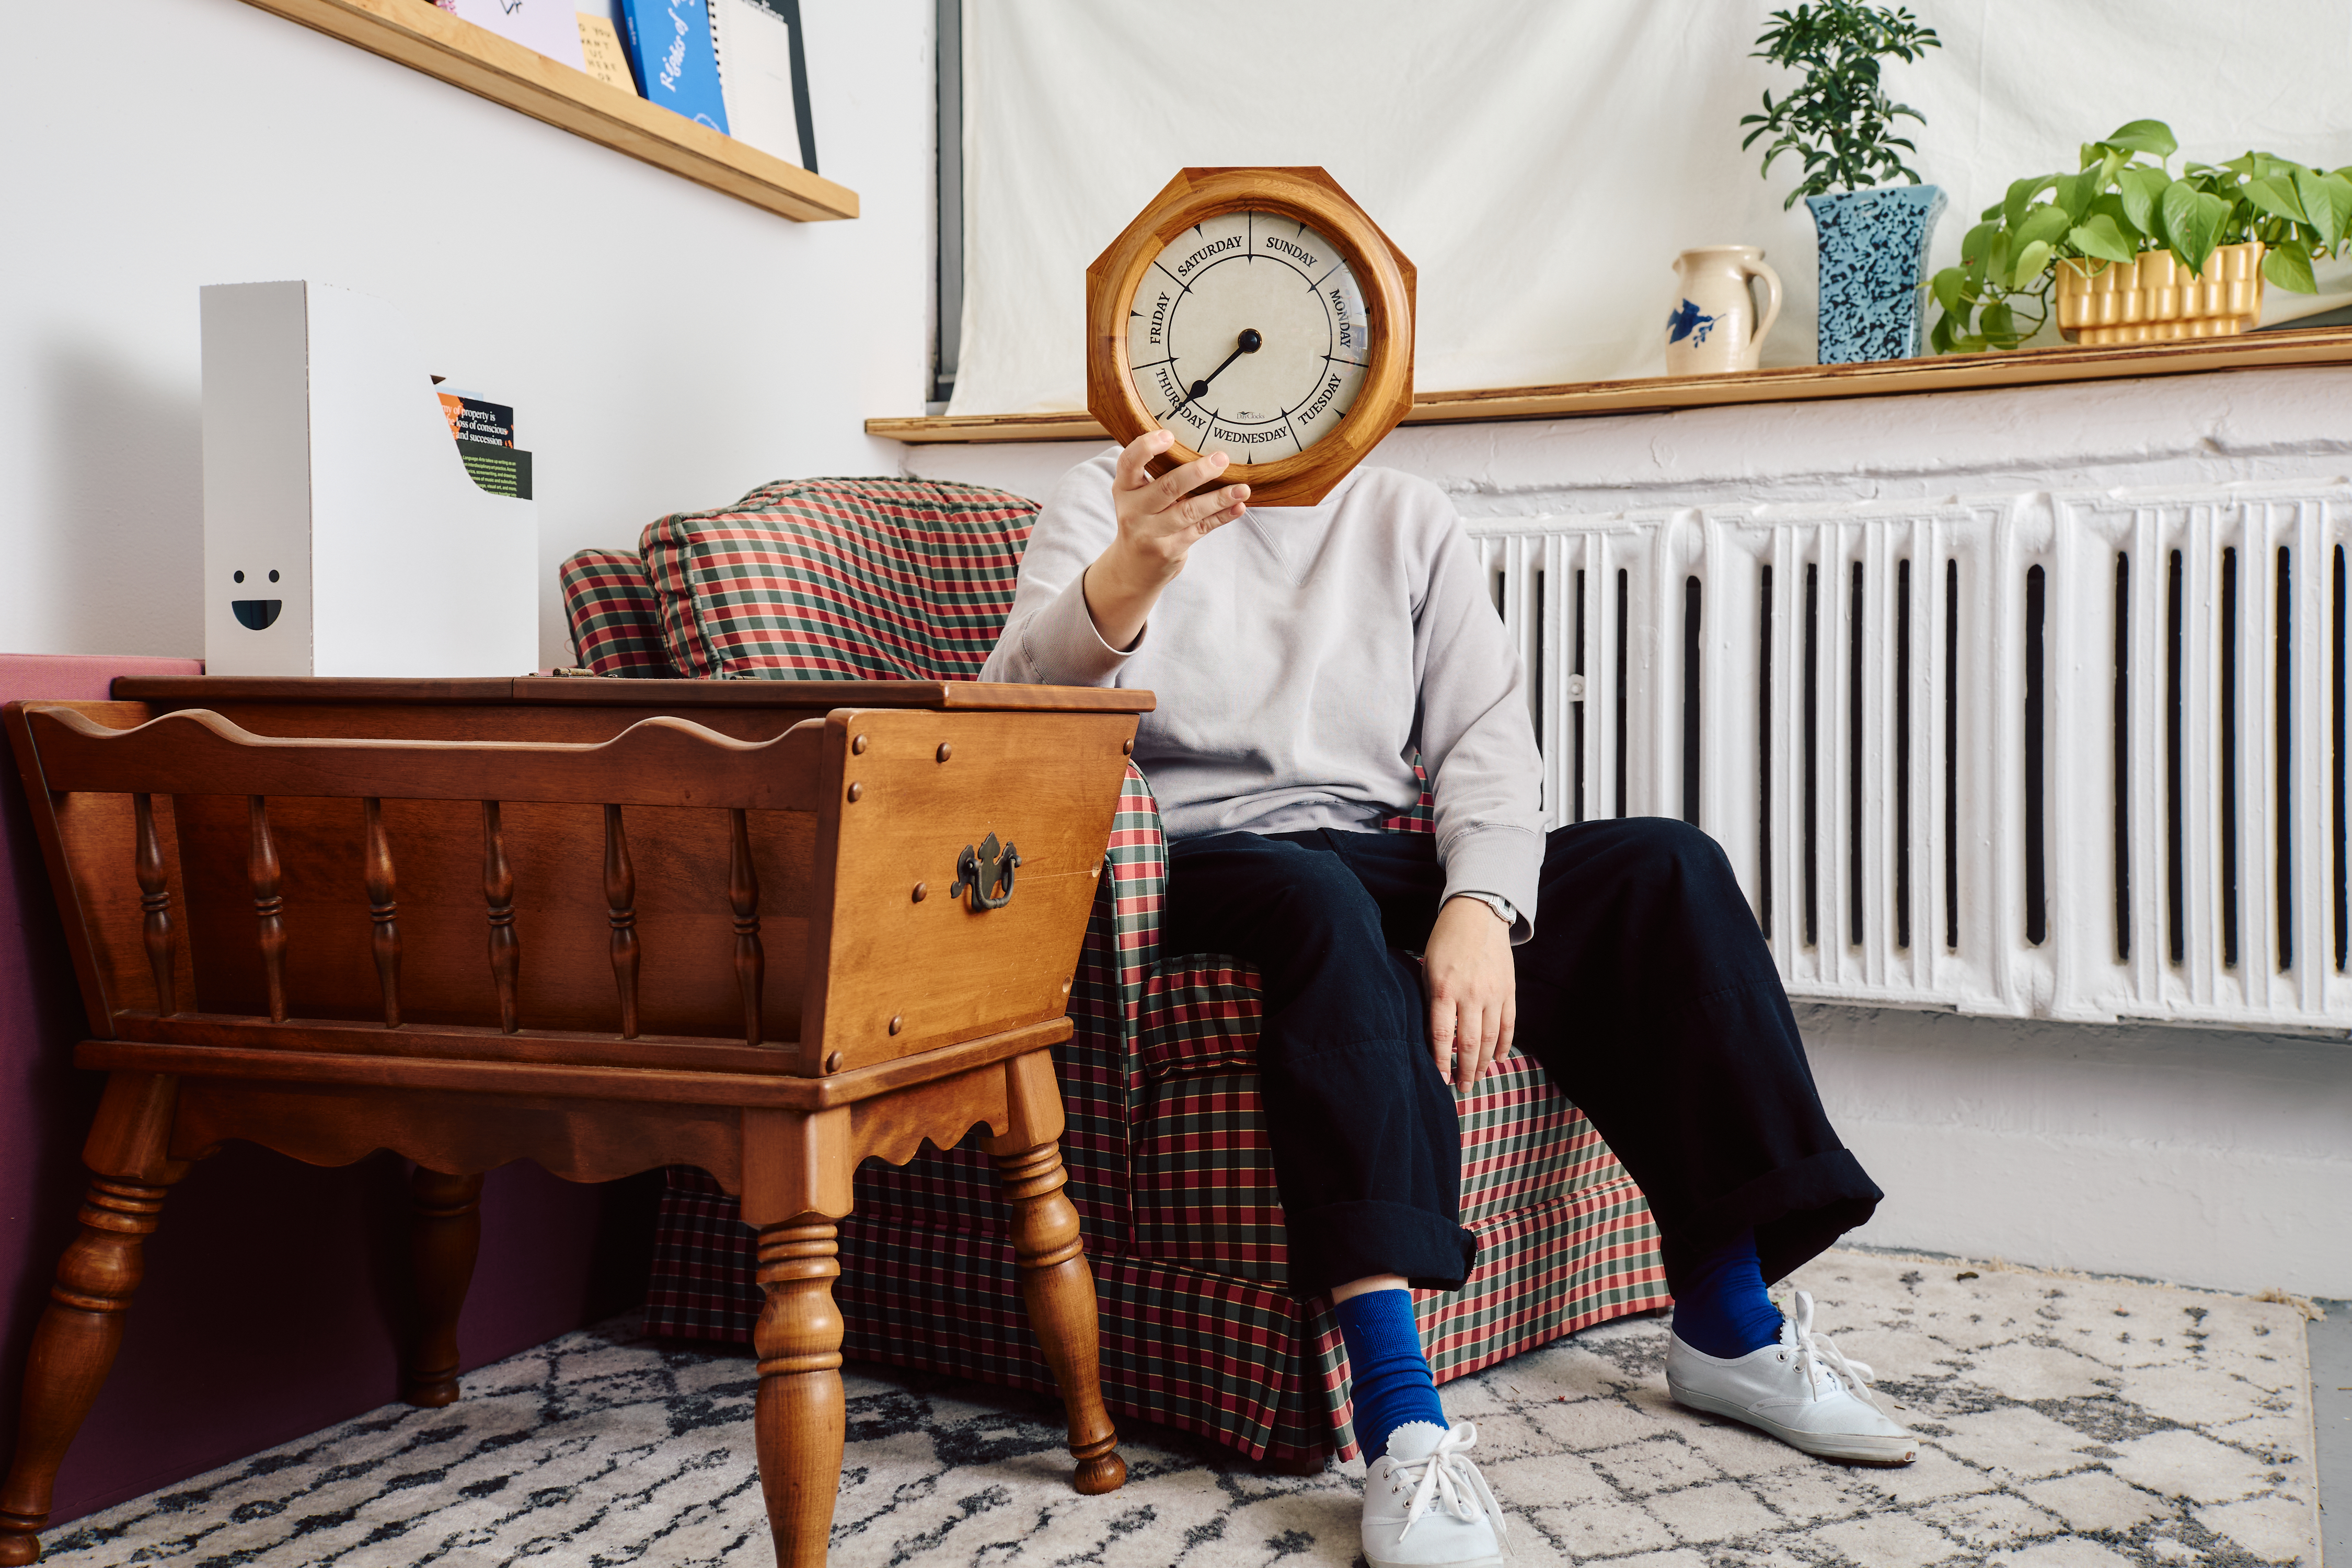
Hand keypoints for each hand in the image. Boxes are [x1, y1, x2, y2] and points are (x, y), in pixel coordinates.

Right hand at [1081, 430, 1248, 648]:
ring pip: (1188, 511)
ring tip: (1243, 489)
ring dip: (1219, 498)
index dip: (1147, 447)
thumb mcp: (1137, 497)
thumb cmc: (1143, 520)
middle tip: (1222, 459)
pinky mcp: (1169, 550)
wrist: (1132, 569)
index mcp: (1124, 488)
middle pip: (1167, 487)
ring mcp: (1150, 533)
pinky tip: (1238, 507)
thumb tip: (1203, 448)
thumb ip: (1158, 476)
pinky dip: (1222, 517)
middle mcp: (1133, 510)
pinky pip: (1201, 529)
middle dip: (1197, 473)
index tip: (1169, 435)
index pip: (1129, 462)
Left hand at [1424, 895, 1514, 1090]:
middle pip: (1469, 1042)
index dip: (1441, 1061)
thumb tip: (1432, 1036)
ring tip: (1477, 1078)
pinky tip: (1498, 1058)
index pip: (1443, 1035)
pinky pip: (1508, 1023)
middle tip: (1462, 1087)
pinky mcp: (1508, 990)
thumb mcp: (1428, 968)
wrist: (1478, 914)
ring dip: (1484, 1062)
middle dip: (1465, 1070)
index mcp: (1444, 988)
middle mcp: (1470, 993)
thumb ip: (1431, 1001)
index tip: (1439, 1079)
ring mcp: (1493, 992)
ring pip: (1490, 1037)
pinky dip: (1504, 1044)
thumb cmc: (1445, 941)